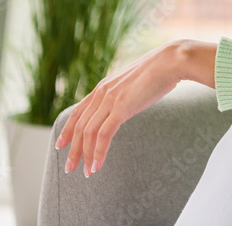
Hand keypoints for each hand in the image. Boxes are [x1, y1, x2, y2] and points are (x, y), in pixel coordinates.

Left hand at [53, 39, 215, 176]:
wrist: (171, 61)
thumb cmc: (160, 70)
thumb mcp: (135, 82)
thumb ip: (125, 92)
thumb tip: (127, 101)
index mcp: (104, 86)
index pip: (78, 111)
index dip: (67, 129)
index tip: (61, 144)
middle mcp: (102, 93)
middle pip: (80, 125)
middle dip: (73, 149)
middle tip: (70, 167)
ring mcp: (111, 100)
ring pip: (89, 133)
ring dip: (85, 155)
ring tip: (87, 171)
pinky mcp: (122, 107)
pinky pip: (104, 135)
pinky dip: (99, 152)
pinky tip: (97, 165)